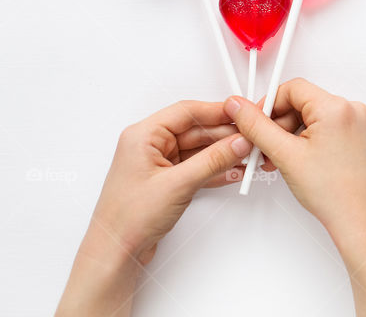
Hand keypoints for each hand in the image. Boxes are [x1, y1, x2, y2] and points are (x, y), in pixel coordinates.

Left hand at [57, 100, 253, 315]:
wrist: (115, 253)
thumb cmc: (127, 219)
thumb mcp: (177, 185)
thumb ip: (212, 160)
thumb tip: (237, 143)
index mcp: (143, 135)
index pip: (186, 112)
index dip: (217, 111)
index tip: (241, 114)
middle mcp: (149, 145)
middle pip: (195, 130)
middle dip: (224, 136)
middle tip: (249, 139)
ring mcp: (158, 163)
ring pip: (198, 149)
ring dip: (222, 154)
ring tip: (246, 156)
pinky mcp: (166, 180)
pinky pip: (196, 166)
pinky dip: (214, 169)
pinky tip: (232, 171)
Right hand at [225, 79, 365, 316]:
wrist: (360, 221)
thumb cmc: (332, 193)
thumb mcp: (285, 155)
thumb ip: (256, 126)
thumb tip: (239, 106)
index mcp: (336, 108)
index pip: (293, 89)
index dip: (270, 105)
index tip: (258, 123)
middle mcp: (355, 111)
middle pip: (308, 104)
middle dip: (284, 125)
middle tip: (269, 149)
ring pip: (322, 119)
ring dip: (300, 135)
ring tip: (287, 161)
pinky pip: (339, 130)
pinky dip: (321, 141)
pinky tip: (310, 163)